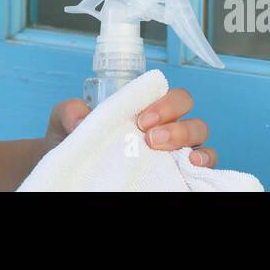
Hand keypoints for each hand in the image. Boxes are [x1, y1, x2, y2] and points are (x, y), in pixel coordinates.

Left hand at [42, 87, 217, 167]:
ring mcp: (175, 152)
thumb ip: (68, 111)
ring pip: (200, 136)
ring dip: (188, 140)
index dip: (164, 102)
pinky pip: (204, 166)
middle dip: (175, 121)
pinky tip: (191, 166)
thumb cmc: (74, 139)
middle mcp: (167, 128)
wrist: (69, 167)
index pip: (169, 96)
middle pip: (189, 113)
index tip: (142, 118)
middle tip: (149, 136)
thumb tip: (80, 120)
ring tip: (162, 150)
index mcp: (146, 110)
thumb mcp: (64, 121)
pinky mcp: (178, 174)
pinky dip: (204, 163)